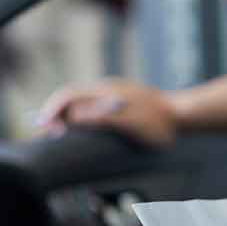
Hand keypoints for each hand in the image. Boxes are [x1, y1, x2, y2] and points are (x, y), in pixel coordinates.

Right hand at [35, 79, 177, 147]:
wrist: (183, 115)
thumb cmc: (158, 122)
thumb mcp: (128, 122)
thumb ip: (100, 119)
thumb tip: (73, 117)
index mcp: (104, 91)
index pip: (68, 96)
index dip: (52, 110)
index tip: (43, 127)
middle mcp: (105, 90)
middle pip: (71, 99)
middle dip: (55, 115)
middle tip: (46, 135)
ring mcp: (112, 96)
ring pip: (81, 103)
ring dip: (67, 117)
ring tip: (58, 135)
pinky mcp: (119, 104)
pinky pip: (92, 109)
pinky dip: (80, 119)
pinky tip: (81, 132)